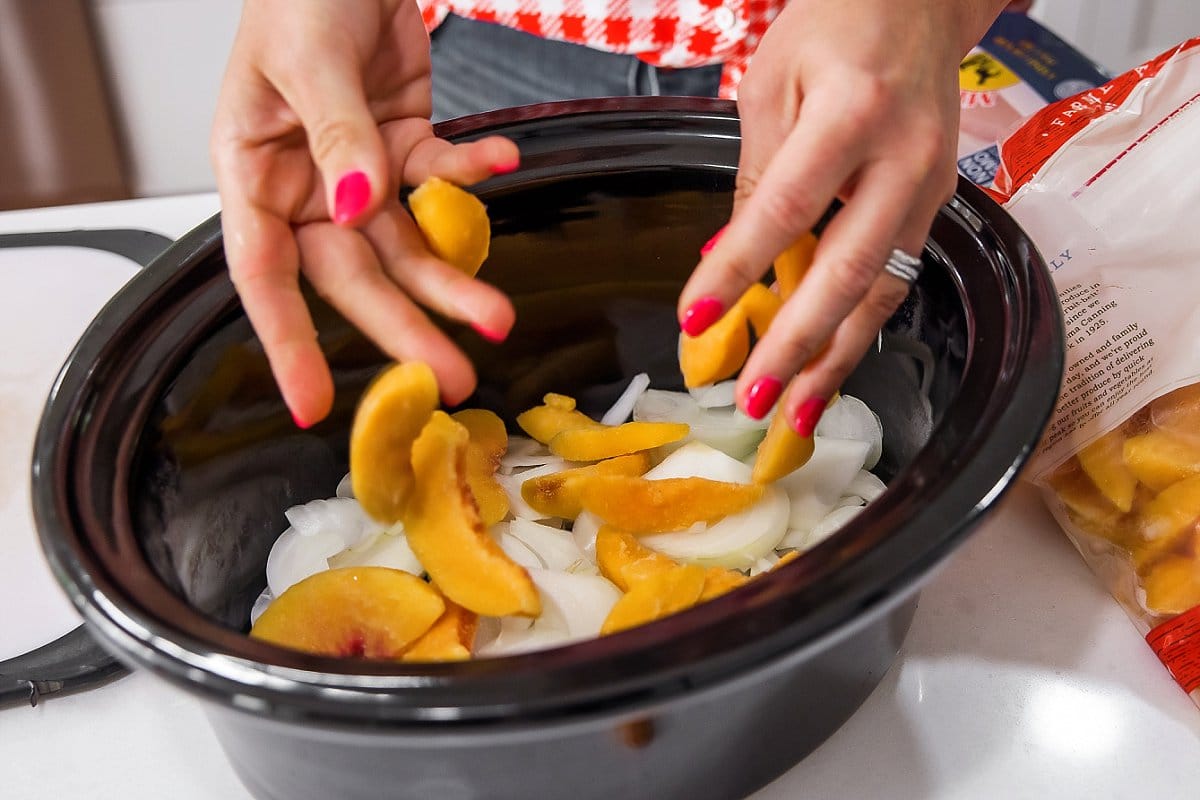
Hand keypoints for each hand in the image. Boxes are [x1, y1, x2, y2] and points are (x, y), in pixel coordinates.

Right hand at [211, 0, 518, 425]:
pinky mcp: (407, 147)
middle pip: (354, 275)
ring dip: (454, 278)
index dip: (286, 342)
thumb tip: (355, 204)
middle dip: (404, 326)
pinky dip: (474, 174)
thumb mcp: (308, 58)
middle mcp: (307, 184)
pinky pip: (444, 177)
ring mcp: (360, 171)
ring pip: (408, 246)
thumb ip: (337, 135)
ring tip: (495, 316)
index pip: (264, 273)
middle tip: (450, 376)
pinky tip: (500, 160)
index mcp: (253, 169)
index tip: (310, 403)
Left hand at [677, 0, 1008, 432]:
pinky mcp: (938, 205)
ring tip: (795, 413)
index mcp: (851, 114)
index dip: (737, 272)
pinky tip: (827, 365)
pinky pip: (894, 279)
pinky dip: (857, 328)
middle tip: (755, 399)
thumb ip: (756, 176)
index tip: (696, 320)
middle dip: (798, 346)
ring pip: (883, 292)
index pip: (783, 210)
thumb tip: (730, 261)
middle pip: (849, 272)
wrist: (920, 2)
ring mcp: (931, 186)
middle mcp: (903, 159)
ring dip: (835, 359)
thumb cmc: (835, 28)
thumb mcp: (770, 86)